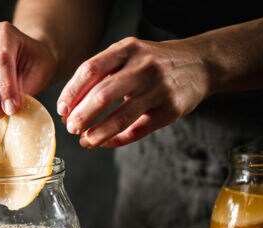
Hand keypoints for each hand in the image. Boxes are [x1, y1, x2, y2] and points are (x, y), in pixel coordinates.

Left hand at [57, 37, 209, 147]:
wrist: (200, 63)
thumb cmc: (152, 63)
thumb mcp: (128, 55)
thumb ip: (101, 74)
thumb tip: (69, 106)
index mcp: (127, 49)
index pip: (90, 70)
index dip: (71, 93)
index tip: (61, 109)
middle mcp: (143, 66)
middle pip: (103, 95)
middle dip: (82, 116)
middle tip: (71, 128)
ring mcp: (159, 89)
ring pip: (121, 117)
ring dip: (98, 133)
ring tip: (85, 141)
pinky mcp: (171, 110)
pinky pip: (138, 130)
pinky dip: (118, 140)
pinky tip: (106, 143)